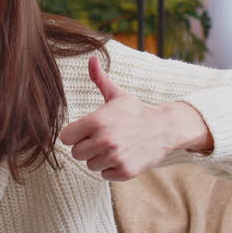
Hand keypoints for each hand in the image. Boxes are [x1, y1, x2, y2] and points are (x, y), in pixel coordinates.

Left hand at [59, 56, 177, 181]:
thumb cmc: (136, 111)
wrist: (165, 128)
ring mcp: (115, 157)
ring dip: (99, 158)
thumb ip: (100, 78)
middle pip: (77, 153)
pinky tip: (123, 155)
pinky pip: (104, 175)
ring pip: (90, 165)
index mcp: (97, 121)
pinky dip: (112, 168)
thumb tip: (91, 58)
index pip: (66, 137)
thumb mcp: (117, 95)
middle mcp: (104, 140)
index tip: (85, 131)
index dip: (74, 134)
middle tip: (103, 138)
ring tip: (114, 146)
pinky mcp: (124, 171)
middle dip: (87, 147)